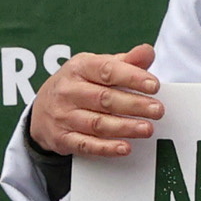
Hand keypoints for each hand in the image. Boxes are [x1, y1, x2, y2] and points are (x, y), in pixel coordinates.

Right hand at [29, 45, 162, 164]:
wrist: (42, 109)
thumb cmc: (78, 84)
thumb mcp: (96, 67)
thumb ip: (124, 62)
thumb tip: (147, 52)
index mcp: (79, 68)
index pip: (107, 71)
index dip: (132, 77)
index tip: (153, 85)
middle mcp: (68, 91)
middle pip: (104, 99)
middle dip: (134, 105)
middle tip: (157, 110)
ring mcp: (63, 115)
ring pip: (97, 123)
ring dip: (125, 127)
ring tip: (147, 129)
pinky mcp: (62, 138)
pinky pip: (86, 144)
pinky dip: (106, 148)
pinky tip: (124, 147)